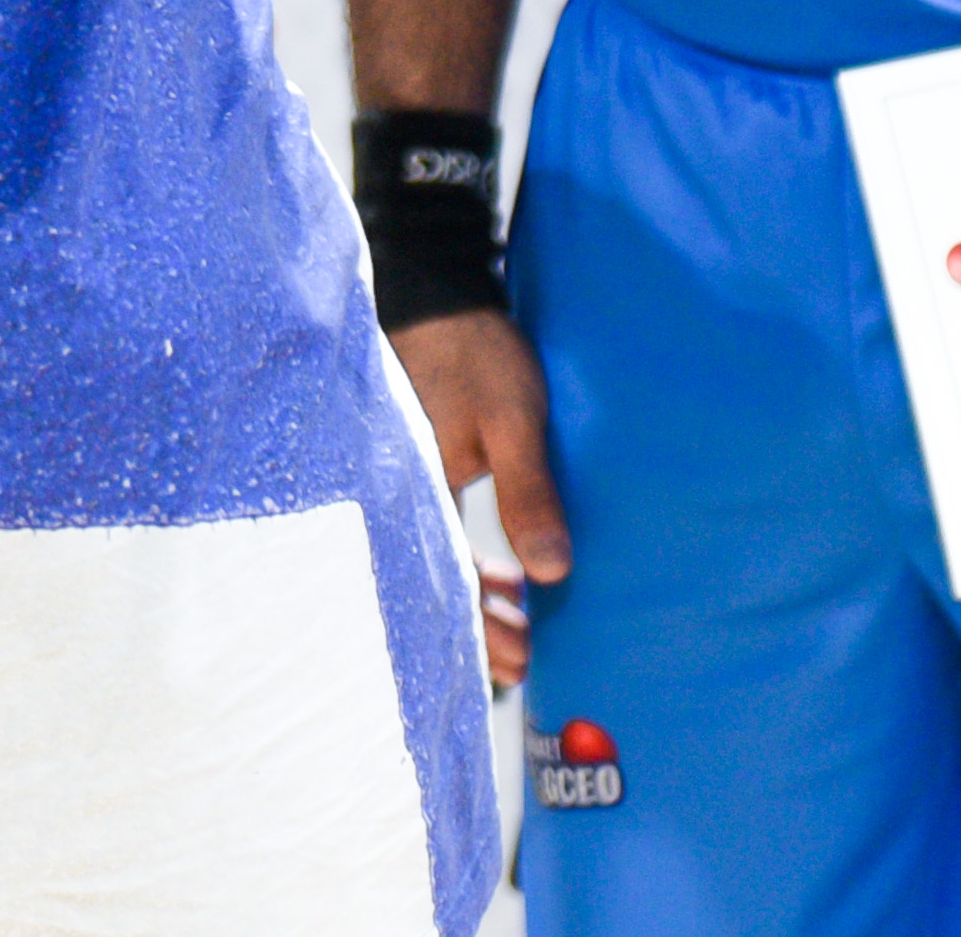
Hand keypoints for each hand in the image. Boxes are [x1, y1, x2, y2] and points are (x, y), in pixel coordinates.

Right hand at [390, 308, 568, 683]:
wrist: (439, 294)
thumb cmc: (475, 354)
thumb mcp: (511, 421)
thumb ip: (526, 493)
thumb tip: (548, 573)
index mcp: (426, 491)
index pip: (453, 577)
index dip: (485, 624)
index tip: (520, 660)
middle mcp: (412, 493)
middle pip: (440, 576)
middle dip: (478, 625)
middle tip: (519, 665)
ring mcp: (415, 477)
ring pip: (440, 555)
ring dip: (474, 597)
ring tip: (510, 633)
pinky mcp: (426, 461)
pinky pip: (442, 525)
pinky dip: (467, 560)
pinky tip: (493, 577)